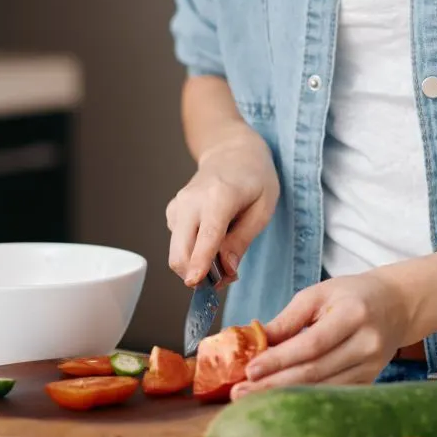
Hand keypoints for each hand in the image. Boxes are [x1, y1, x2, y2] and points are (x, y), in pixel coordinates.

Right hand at [164, 131, 278, 285]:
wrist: (232, 153)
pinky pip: (178, 244)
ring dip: (197, 266)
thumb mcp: (263, 208)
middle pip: (180, 250)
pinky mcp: (172, 212)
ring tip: (225, 256)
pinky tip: (212, 244)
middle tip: (226, 278)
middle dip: (198, 275)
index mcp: (219, 196)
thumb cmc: (254, 179)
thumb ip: (242, 240)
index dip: (200, 262)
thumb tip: (227, 269)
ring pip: (177, 252)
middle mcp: (191, 201)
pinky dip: (193, 254)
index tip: (194, 282)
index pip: (207, 235)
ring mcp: (178, 206)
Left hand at [235, 270, 415, 395]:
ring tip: (251, 399)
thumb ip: (287, 319)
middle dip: (273, 384)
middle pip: (315, 371)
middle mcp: (366, 344)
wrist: (397, 305)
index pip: (312, 343)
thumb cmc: (352, 295)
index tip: (249, 370)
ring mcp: (371, 367)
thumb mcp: (319, 294)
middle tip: (239, 392)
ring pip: (322, 388)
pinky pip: (332, 394)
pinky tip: (279, 402)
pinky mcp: (368, 381)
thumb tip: (252, 341)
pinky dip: (303, 399)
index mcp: (354, 314)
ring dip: (284, 396)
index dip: (280, 359)